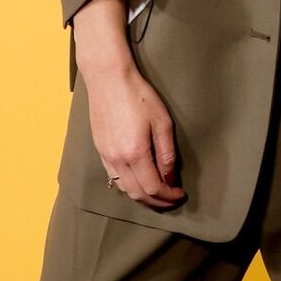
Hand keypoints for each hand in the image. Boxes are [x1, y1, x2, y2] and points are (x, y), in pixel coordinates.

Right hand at [71, 0, 185, 208]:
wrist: (108, 78)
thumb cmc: (138, 95)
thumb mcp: (162, 122)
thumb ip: (166, 153)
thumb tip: (170, 177)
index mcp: (135, 153)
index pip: (153, 187)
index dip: (168, 196)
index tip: (180, 194)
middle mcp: (117, 159)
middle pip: (137, 194)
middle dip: (156, 201)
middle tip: (171, 199)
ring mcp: (105, 155)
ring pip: (123, 188)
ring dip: (141, 196)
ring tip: (157, 193)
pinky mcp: (99, 149)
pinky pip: (113, 177)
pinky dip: (128, 185)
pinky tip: (139, 180)